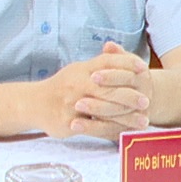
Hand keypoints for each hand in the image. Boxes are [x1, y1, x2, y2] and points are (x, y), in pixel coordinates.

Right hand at [39, 42, 153, 137]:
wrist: (34, 103)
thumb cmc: (62, 86)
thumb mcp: (79, 70)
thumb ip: (99, 63)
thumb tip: (117, 48)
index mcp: (81, 70)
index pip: (107, 62)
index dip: (126, 63)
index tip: (143, 68)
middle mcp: (76, 84)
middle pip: (107, 88)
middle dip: (129, 95)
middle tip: (146, 101)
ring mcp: (71, 104)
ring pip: (102, 110)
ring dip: (125, 116)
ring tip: (143, 121)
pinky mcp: (67, 122)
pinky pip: (93, 127)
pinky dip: (110, 130)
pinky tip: (124, 132)